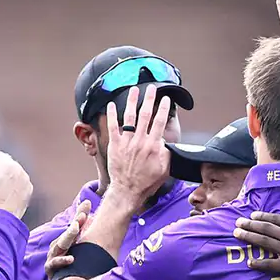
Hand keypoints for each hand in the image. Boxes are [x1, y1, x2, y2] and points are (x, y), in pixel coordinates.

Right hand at [0, 145, 32, 215]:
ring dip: (2, 174)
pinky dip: (12, 183)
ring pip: (11, 169)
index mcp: (5, 164)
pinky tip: (5, 194)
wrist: (2, 221)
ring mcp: (25, 178)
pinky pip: (19, 179)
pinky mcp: (29, 188)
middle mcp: (18, 168)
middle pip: (2, 159)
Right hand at [45, 201, 92, 278]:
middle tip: (82, 216)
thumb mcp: (82, 248)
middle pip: (67, 233)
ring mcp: (53, 256)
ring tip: (76, 228)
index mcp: (68, 240)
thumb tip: (90, 206)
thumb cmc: (74, 266)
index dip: (81, 215)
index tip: (88, 205)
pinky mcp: (50, 268)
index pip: (76, 224)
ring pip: (60, 244)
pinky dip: (62, 260)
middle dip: (75, 223)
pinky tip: (71, 259)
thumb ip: (85, 228)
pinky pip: (54, 263)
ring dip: (68, 236)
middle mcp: (59, 245)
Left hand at [102, 85, 172, 204]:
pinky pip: (113, 127)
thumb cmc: (146, 183)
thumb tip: (165, 141)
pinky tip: (112, 104)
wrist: (127, 191)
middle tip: (152, 88)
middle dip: (149, 99)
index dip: (163, 109)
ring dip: (132, 101)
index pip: (159, 122)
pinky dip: (112, 115)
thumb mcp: (164, 170)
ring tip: (134, 90)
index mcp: (153, 146)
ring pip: (130, 117)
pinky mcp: (115, 145)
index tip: (165, 99)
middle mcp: (140, 141)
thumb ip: (166, 153)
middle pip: (146, 115)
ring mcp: (126, 142)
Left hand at [233, 203, 279, 279]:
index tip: (251, 216)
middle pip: (265, 229)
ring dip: (249, 238)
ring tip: (237, 235)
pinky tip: (250, 261)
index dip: (261, 216)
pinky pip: (270, 264)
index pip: (275, 219)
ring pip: (264, 243)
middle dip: (249, 225)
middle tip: (237, 224)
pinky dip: (258, 263)